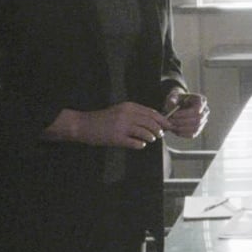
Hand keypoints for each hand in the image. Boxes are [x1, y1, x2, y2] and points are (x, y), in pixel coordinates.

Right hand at [49, 101, 171, 149]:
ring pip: (145, 133)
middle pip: (151, 123)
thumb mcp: (120, 111)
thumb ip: (135, 114)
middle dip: (158, 130)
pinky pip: (135, 143)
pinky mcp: (116, 138)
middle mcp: (127, 115)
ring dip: (150, 137)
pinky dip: (140, 145)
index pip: (151, 113)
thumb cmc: (103, 118)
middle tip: (160, 135)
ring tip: (150, 140)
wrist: (84, 125)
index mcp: (128, 107)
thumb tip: (154, 121)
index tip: (167, 125)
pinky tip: (140, 145)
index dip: (162, 120)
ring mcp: (122, 127)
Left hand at [163, 90, 208, 138]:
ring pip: (196, 128)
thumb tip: (172, 102)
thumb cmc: (176, 100)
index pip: (198, 109)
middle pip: (198, 120)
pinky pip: (193, 134)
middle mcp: (205, 110)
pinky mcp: (198, 129)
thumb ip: (172, 98)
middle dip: (182, 122)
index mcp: (201, 100)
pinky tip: (174, 131)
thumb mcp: (173, 96)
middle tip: (171, 121)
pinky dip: (183, 134)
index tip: (174, 114)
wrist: (177, 106)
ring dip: (182, 129)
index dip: (186, 113)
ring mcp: (203, 120)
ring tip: (171, 126)